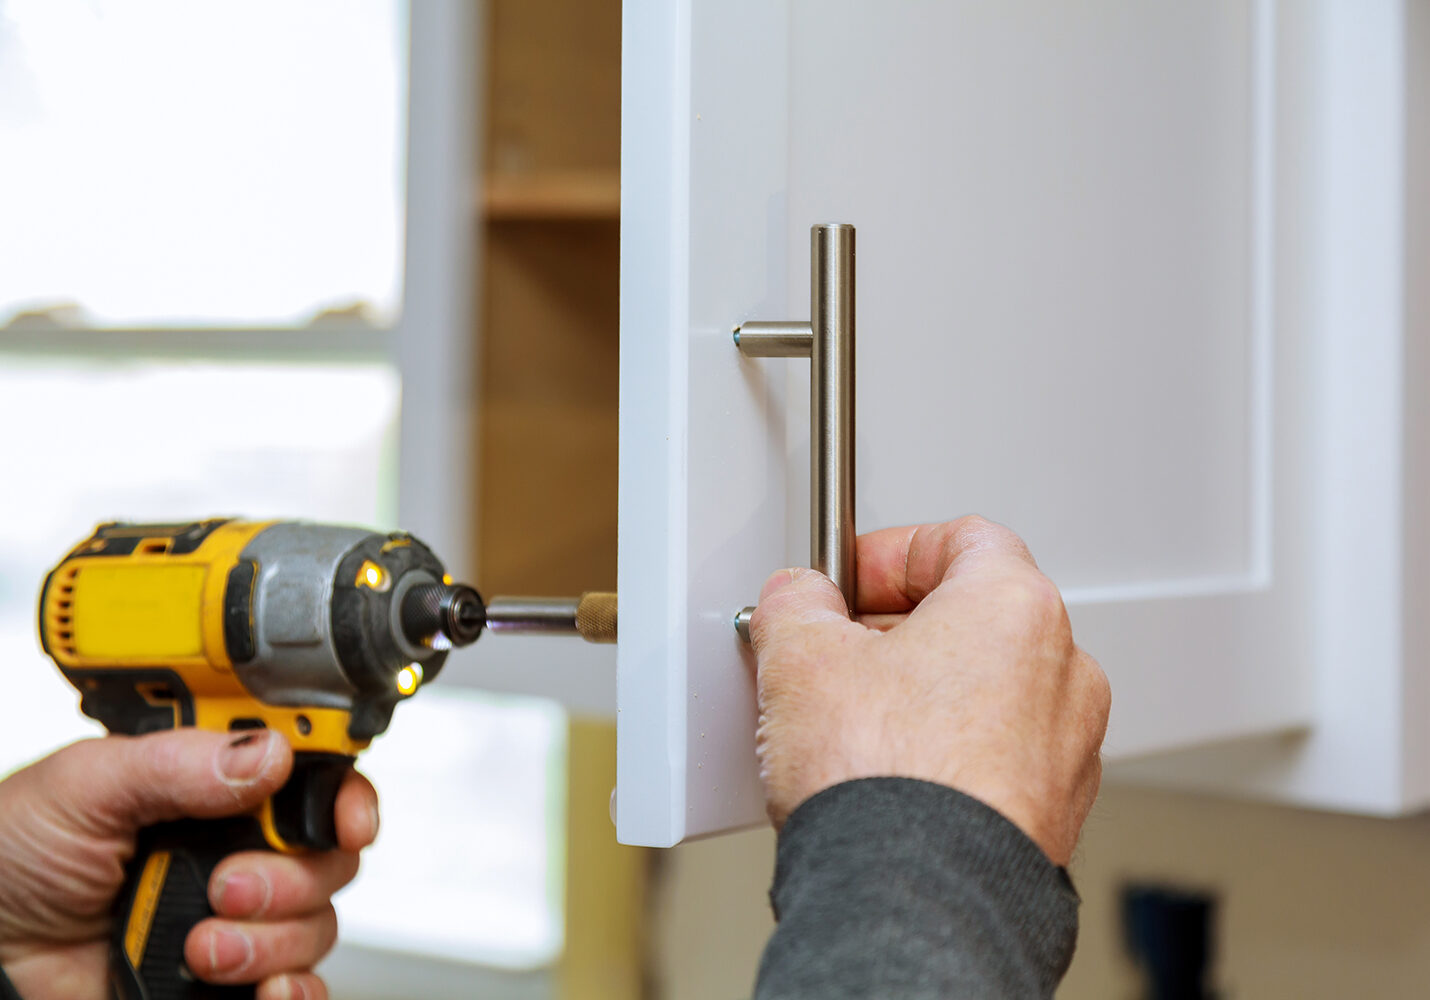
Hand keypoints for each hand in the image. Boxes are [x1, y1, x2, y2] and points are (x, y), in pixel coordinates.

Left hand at [0, 729, 378, 999]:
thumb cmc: (9, 864)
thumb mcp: (83, 787)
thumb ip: (177, 762)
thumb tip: (269, 752)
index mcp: (210, 788)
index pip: (311, 777)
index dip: (343, 795)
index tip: (346, 819)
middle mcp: (234, 849)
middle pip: (328, 854)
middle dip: (293, 874)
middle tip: (226, 885)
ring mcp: (235, 920)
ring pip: (318, 923)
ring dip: (271, 938)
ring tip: (200, 947)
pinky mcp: (230, 983)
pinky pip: (301, 988)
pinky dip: (293, 991)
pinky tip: (260, 988)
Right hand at [749, 516, 1109, 865]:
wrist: (912, 898)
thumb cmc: (883, 780)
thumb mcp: (801, 657)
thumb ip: (798, 602)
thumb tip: (797, 599)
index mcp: (1015, 606)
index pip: (959, 538)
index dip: (888, 552)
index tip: (844, 582)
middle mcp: (1063, 670)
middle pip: (974, 616)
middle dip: (897, 628)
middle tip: (834, 651)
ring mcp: (1067, 748)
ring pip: (988, 689)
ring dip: (924, 692)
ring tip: (853, 723)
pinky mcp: (1053, 813)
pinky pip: (997, 756)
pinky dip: (948, 752)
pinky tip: (887, 777)